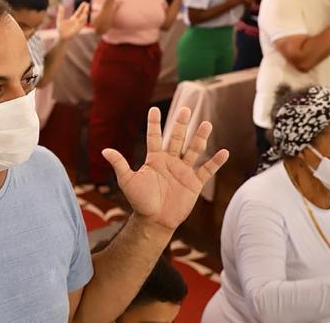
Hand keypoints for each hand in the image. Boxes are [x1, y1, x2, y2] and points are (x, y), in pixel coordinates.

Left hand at [57, 3, 88, 40]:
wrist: (62, 36)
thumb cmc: (61, 29)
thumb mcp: (60, 19)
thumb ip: (61, 13)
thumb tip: (61, 5)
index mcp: (73, 18)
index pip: (79, 12)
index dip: (82, 7)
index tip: (85, 2)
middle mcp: (77, 21)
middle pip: (82, 14)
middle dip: (85, 9)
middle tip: (87, 3)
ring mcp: (78, 25)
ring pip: (83, 18)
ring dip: (85, 13)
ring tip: (86, 8)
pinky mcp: (78, 28)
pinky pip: (82, 24)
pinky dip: (83, 20)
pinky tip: (85, 16)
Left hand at [103, 107, 228, 230]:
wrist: (155, 220)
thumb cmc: (139, 201)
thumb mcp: (127, 181)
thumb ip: (120, 164)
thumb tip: (105, 150)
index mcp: (154, 159)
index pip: (154, 137)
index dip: (154, 124)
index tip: (154, 109)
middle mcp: (170, 161)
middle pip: (177, 139)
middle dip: (181, 124)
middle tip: (186, 109)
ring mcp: (183, 171)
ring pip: (193, 151)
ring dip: (199, 138)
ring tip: (206, 124)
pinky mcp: (194, 183)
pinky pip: (206, 170)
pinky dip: (215, 162)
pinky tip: (224, 152)